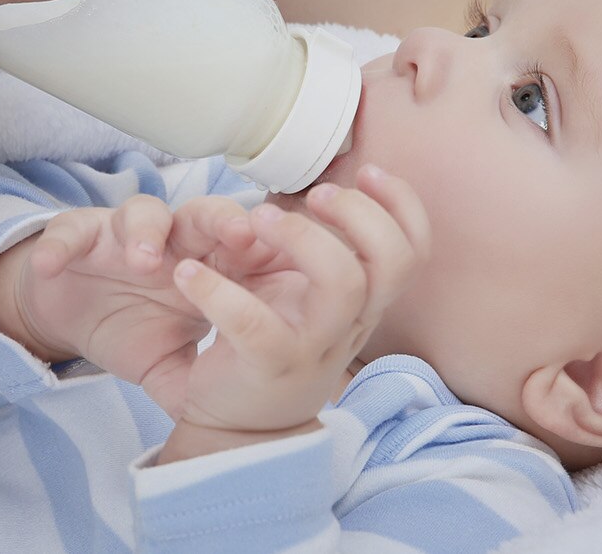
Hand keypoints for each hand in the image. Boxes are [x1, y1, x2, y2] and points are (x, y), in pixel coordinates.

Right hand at [0, 194, 258, 416]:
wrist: (74, 321)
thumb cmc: (133, 332)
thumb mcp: (171, 364)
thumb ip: (199, 379)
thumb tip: (238, 432)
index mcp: (207, 268)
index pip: (245, 248)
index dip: (266, 251)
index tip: (288, 264)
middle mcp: (173, 242)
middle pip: (206, 216)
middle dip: (224, 221)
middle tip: (238, 236)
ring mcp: (127, 235)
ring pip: (145, 213)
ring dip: (146, 231)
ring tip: (143, 261)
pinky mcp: (80, 235)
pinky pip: (69, 231)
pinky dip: (60, 245)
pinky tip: (51, 265)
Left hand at [159, 166, 429, 462]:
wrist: (235, 430)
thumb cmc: (272, 348)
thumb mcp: (309, 303)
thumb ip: (328, 257)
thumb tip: (331, 191)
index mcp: (361, 303)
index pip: (413, 252)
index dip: (402, 206)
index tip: (368, 170)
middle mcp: (348, 325)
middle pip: (390, 264)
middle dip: (358, 216)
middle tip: (314, 196)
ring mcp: (314, 349)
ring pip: (342, 286)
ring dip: (303, 238)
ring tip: (257, 220)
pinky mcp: (268, 368)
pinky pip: (255, 325)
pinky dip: (218, 291)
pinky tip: (188, 274)